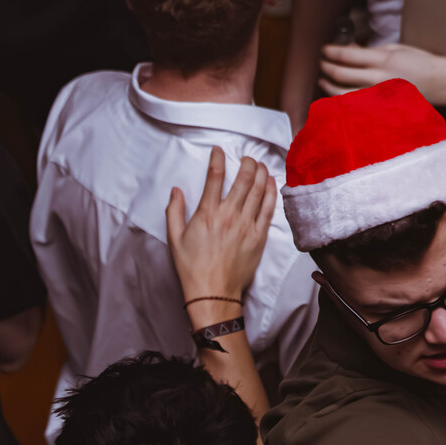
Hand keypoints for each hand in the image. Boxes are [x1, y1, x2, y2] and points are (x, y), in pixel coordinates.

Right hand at [166, 147, 275, 307]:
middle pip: (244, 178)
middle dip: (247, 162)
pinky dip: (271, 191)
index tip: (219, 151)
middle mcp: (229, 215)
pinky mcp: (259, 236)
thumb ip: (174, 212)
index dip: (218, 159)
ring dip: (261, 172)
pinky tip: (271, 182)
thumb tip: (176, 191)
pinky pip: (269, 208)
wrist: (212, 293)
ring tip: (260, 165)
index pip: (215, 177)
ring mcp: (246, 225)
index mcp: (207, 214)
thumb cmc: (191, 268)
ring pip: (258, 189)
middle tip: (246, 157)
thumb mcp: (174, 239)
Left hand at [319, 42, 445, 105]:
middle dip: (326, 67)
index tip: (324, 50)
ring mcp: (376, 96)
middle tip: (321, 63)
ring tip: (322, 80)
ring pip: (341, 94)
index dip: (331, 52)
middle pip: (340, 74)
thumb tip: (349, 50)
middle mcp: (377, 79)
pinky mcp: (377, 109)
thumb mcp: (396, 49)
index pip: (347, 55)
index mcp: (382, 60)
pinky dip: (339, 101)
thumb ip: (371, 51)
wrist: (439, 82)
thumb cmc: (419, 63)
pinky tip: (334, 97)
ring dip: (328, 86)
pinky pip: (352, 106)